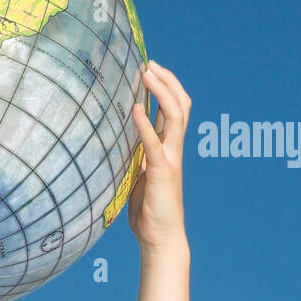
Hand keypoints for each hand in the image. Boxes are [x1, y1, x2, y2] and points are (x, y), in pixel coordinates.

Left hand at [128, 62, 189, 253]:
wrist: (161, 238)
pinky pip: (153, 143)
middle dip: (167, 81)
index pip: (175, 109)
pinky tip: (136, 109)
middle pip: (181, 105)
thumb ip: (136, 156)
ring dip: (161, 91)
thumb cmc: (148, 210)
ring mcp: (169, 159)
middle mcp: (174, 150)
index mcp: (168, 149)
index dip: (166, 86)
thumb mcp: (138, 175)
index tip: (150, 68)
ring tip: (147, 72)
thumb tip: (118, 138)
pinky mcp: (161, 172)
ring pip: (175, 115)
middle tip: (150, 62)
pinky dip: (145, 123)